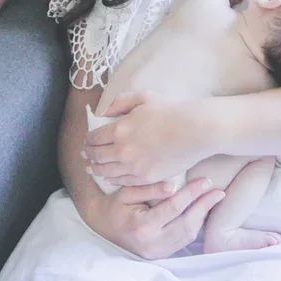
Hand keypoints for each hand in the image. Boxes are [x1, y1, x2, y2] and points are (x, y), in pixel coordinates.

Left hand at [84, 92, 220, 186]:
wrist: (194, 131)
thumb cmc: (169, 111)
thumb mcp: (142, 97)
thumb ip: (120, 102)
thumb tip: (103, 113)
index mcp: (119, 129)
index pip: (94, 138)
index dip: (88, 140)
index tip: (88, 141)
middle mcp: (122, 150)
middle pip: (97, 156)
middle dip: (89, 155)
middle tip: (87, 155)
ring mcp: (134, 167)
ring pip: (106, 171)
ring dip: (97, 169)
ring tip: (93, 168)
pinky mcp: (146, 178)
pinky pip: (123, 182)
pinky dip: (112, 180)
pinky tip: (109, 178)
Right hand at [86, 176, 224, 259]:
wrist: (101, 228)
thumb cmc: (113, 205)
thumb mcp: (126, 192)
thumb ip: (149, 188)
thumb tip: (174, 186)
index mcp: (143, 226)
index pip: (174, 207)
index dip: (192, 193)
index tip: (206, 181)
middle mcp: (153, 244)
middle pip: (187, 224)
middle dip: (204, 206)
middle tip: (218, 191)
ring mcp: (158, 253)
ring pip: (188, 235)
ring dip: (202, 216)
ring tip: (212, 199)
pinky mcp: (161, 256)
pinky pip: (183, 241)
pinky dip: (193, 225)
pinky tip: (199, 212)